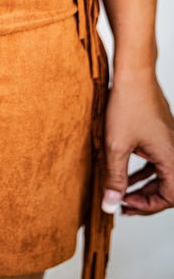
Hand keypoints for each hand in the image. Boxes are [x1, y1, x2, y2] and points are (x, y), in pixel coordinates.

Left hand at [102, 72, 173, 214]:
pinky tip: (126, 171)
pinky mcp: (161, 133)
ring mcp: (170, 140)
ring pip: (163, 174)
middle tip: (122, 205)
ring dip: (144, 185)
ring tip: (123, 193)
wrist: (133, 73)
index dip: (147, 206)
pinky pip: (158, 159)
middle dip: (145, 199)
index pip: (170, 196)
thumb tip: (111, 204)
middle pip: (168, 188)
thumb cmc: (128, 104)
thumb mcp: (116, 146)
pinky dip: (144, 169)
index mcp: (171, 157)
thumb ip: (114, 178)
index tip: (124, 204)